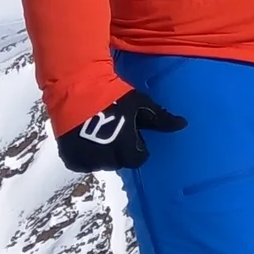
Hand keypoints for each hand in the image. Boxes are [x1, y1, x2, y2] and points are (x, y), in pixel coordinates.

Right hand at [56, 89, 187, 172]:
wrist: (77, 89)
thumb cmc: (113, 96)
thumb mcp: (140, 104)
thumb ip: (161, 118)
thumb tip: (183, 124)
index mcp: (125, 147)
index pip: (138, 159)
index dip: (137, 146)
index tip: (132, 134)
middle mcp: (106, 158)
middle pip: (119, 162)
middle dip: (120, 150)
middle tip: (115, 132)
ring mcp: (87, 160)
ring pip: (101, 164)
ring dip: (103, 154)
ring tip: (100, 134)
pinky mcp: (70, 158)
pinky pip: (83, 164)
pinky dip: (86, 155)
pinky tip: (87, 140)